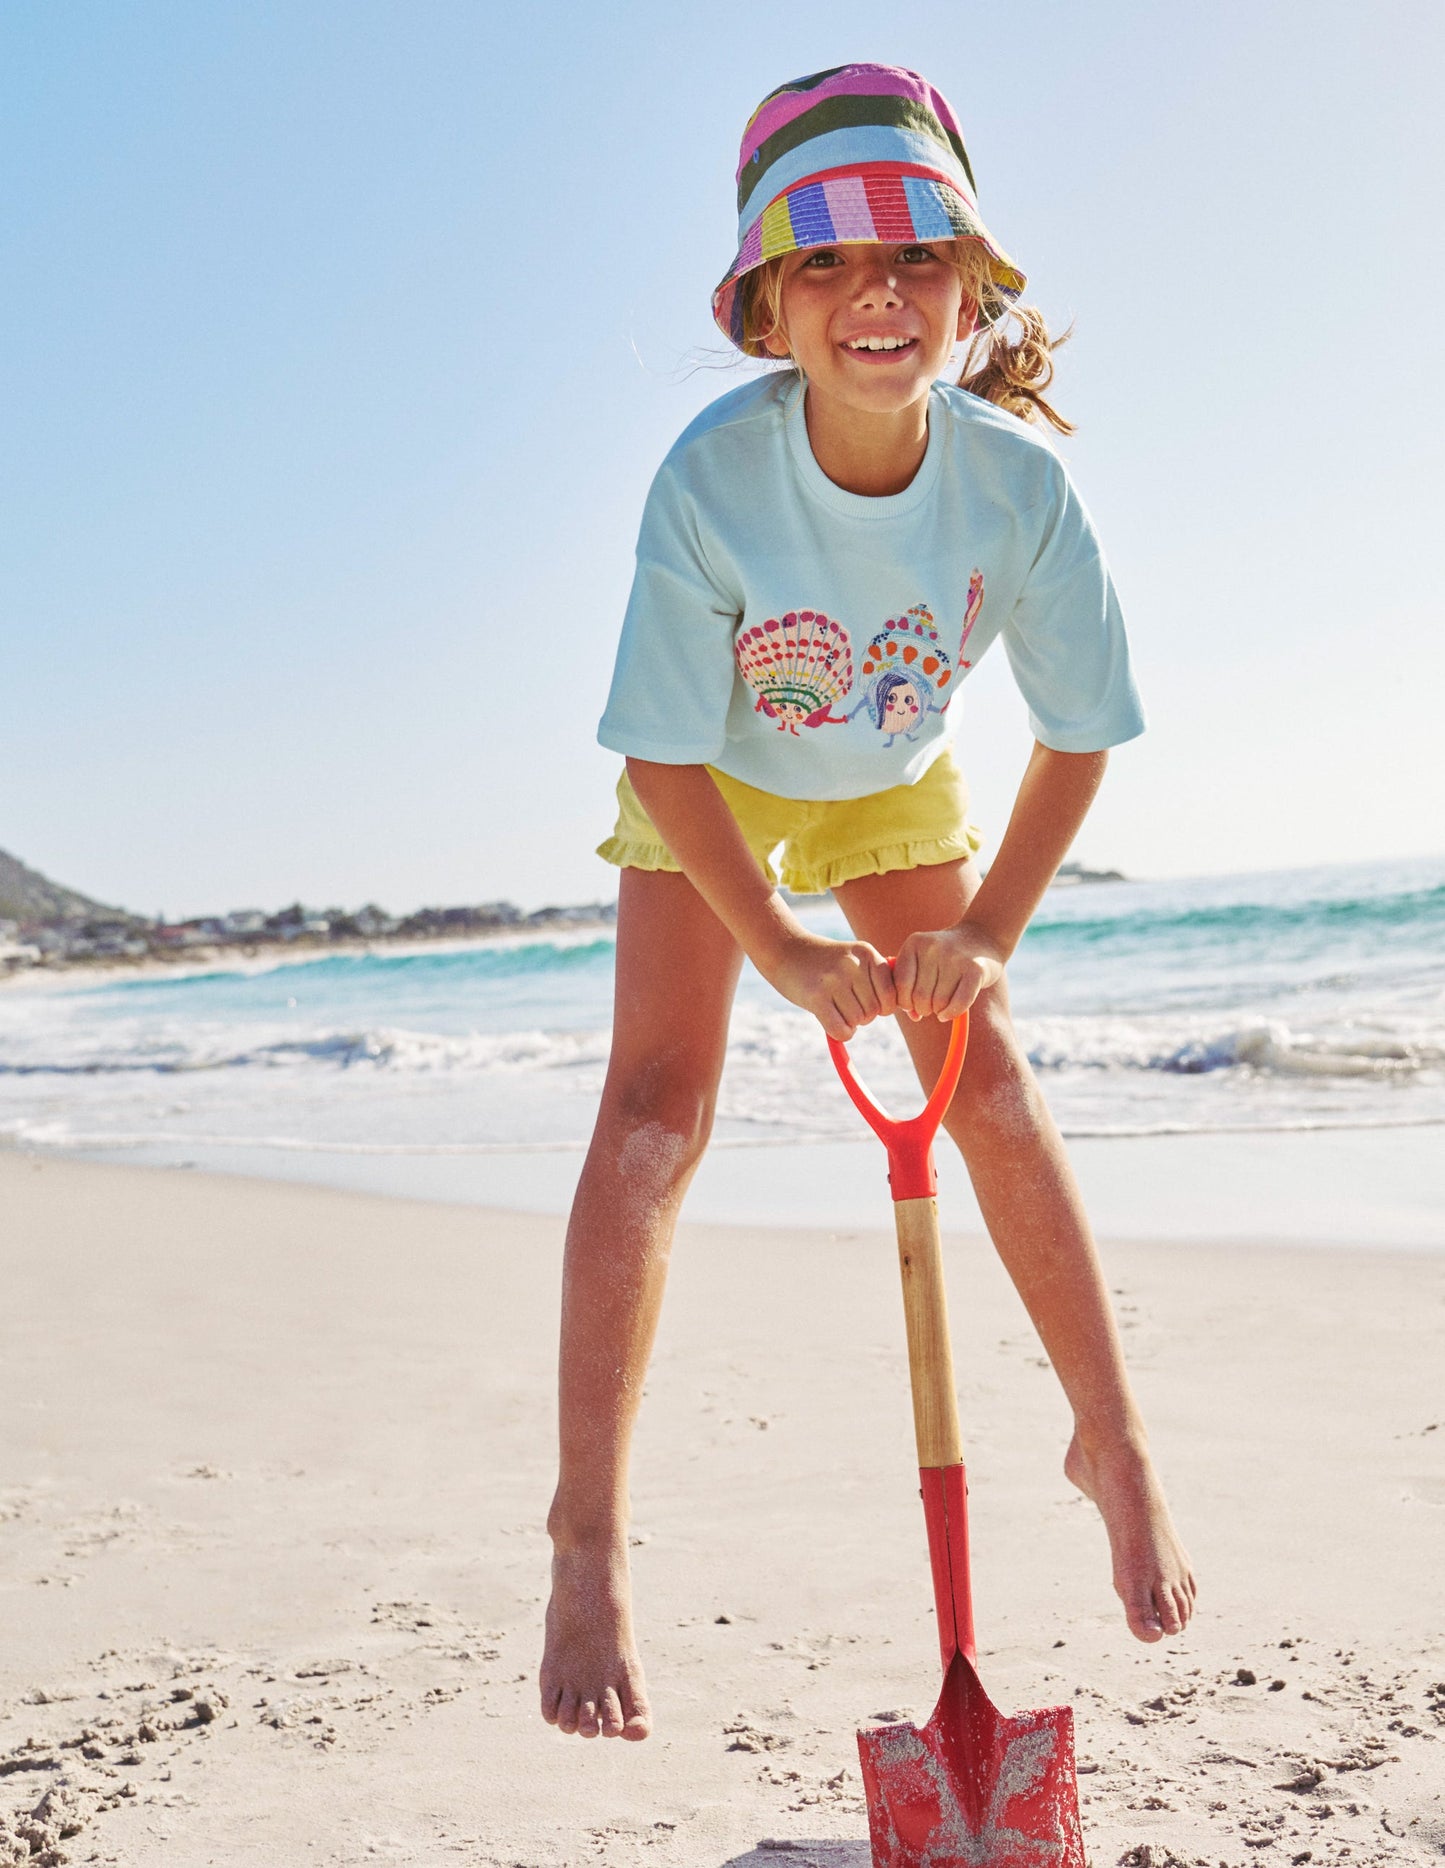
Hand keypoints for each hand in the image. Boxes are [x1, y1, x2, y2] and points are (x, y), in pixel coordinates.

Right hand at [761, 932, 895, 1040]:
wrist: (785, 950)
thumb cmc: (824, 962)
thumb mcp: (853, 957)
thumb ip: (876, 977)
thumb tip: (903, 1007)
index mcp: (866, 953)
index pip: (892, 994)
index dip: (884, 1006)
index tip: (873, 1005)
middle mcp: (852, 964)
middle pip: (874, 1011)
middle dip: (864, 1015)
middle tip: (846, 1006)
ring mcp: (834, 979)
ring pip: (858, 1021)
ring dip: (849, 1023)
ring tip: (835, 1008)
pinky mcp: (816, 996)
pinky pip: (841, 1030)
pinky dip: (840, 1033)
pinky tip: (831, 1022)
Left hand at [893, 922, 1006, 1021]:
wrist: (981, 938)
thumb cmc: (945, 958)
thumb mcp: (922, 963)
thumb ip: (910, 988)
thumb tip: (914, 1017)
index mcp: (914, 943)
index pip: (900, 984)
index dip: (904, 1002)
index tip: (912, 1004)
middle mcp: (934, 947)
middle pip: (919, 996)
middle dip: (923, 1009)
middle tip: (929, 1006)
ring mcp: (955, 957)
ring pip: (939, 1002)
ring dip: (938, 1011)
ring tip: (942, 1004)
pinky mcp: (976, 970)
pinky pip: (959, 1003)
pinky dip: (951, 1014)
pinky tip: (948, 1013)